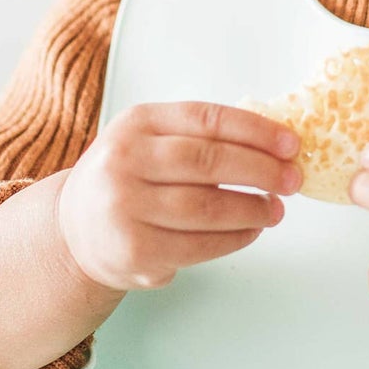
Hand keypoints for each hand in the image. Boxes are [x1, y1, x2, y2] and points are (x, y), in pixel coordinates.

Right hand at [56, 102, 301, 290]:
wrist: (75, 230)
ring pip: (207, 207)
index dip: (256, 130)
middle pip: (209, 162)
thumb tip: (277, 146)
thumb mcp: (151, 141)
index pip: (207, 119)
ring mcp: (125, 207)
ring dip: (252, 209)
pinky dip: (235, 239)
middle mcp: (125, 160)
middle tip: (293, 179)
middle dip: (262, 171)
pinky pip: (199, 245)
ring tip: (275, 209)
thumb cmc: (129, 179)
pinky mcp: (135, 249)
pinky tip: (251, 231)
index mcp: (137, 122)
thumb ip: (201, 137)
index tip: (291, 143)